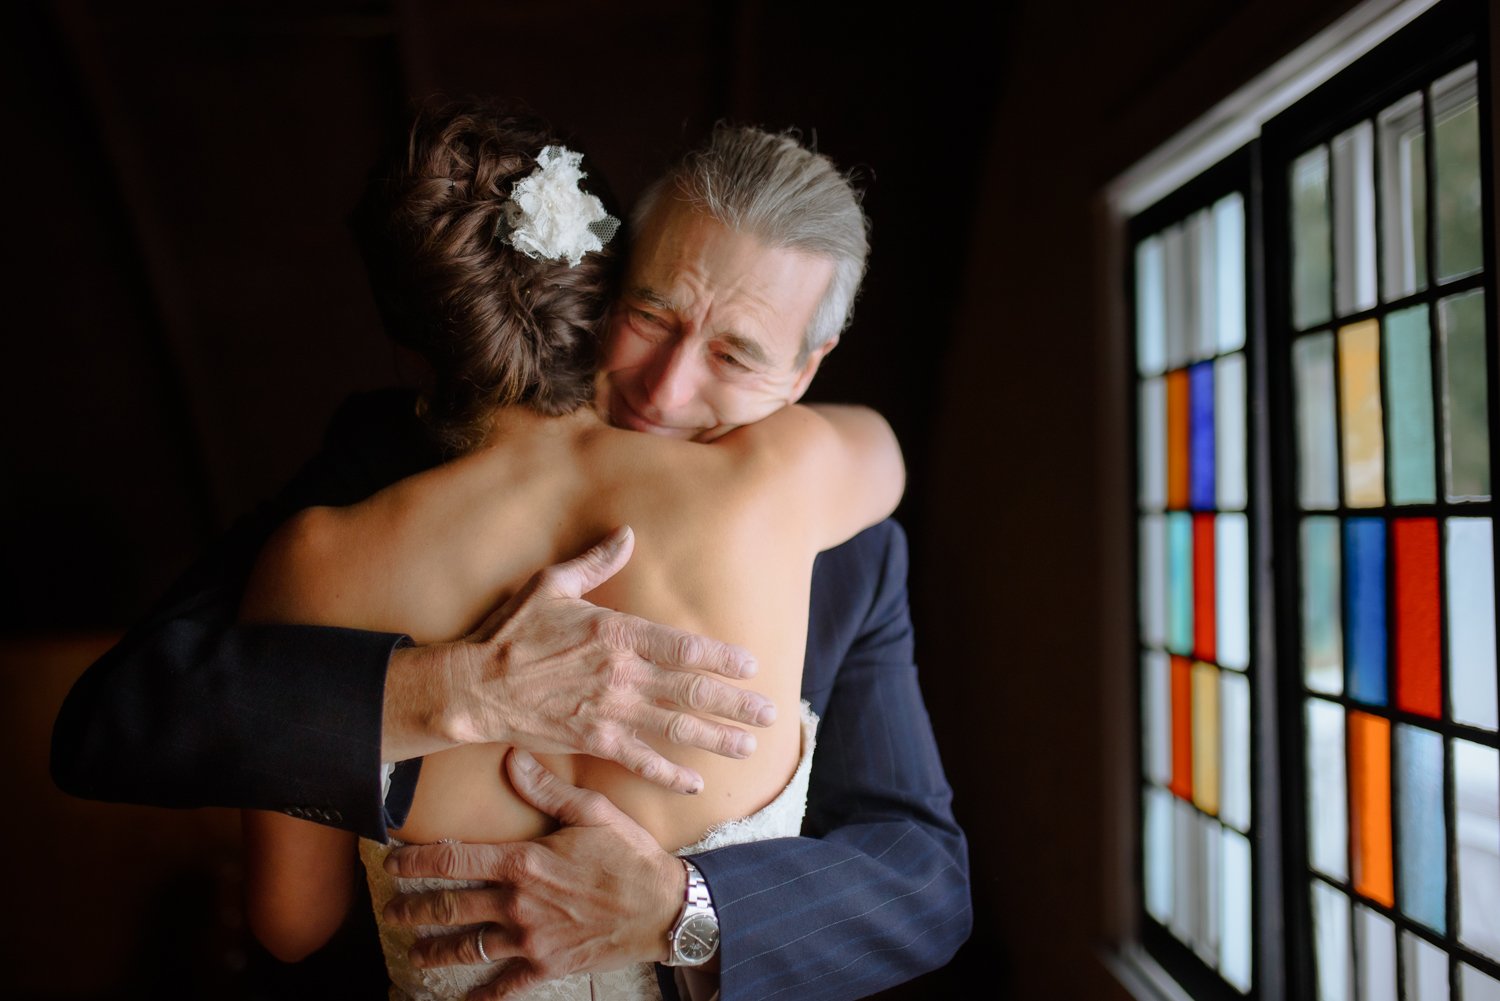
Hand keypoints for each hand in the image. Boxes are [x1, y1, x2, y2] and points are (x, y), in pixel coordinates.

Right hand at [382, 525, 775, 792]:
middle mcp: (621, 674)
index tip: (750, 665)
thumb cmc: (511, 632)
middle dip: (736, 704)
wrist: (473, 686)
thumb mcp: (552, 585)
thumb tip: (626, 535)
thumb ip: (594, 562)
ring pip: (676, 728)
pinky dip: (670, 774)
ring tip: (750, 747)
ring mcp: (609, 712)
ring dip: (717, 738)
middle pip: (692, 691)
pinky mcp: (592, 741)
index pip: (684, 646)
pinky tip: (696, 782)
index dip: (722, 658)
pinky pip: (640, 762)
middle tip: (770, 714)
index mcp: (616, 633)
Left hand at [383, 749, 685, 998]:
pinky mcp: (549, 966)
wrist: (665, 908)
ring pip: (468, 948)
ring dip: (435, 951)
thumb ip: (547, 789)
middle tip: (391, 913)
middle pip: (449, 908)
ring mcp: (531, 939)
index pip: (453, 860)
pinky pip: (505, 985)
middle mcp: (519, 904)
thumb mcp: (593, 812)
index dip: (415, 862)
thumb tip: (512, 758)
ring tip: (414, 953)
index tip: (391, 863)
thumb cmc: (631, 856)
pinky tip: (465, 999)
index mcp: (524, 862)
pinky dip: (482, 995)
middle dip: (413, 911)